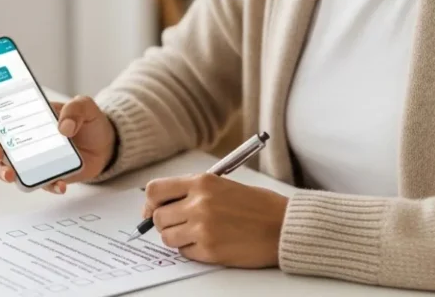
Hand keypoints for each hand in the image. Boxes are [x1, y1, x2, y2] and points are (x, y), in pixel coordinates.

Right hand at [0, 95, 116, 193]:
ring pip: (6, 167)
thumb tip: (63, 127)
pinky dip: (46, 186)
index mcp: (28, 115)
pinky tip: (58, 185)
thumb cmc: (89, 121)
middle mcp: (24, 138)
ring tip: (10, 174)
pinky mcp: (46, 174)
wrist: (106, 145)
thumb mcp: (85, 106)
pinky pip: (39, 183)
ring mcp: (32, 158)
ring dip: (4, 172)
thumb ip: (75, 109)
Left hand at [142, 173, 288, 267]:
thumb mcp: (223, 185)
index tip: (153, 210)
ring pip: (168, 238)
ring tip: (198, 234)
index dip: (150, 203)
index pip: (155, 190)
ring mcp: (203, 228)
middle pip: (158, 217)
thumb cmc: (259, 206)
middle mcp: (198, 203)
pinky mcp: (209, 250)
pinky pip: (185, 253)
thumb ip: (193, 191)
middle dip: (165, 223)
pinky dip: (192, 250)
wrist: (283, 226)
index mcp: (202, 182)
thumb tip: (165, 204)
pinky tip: (211, 242)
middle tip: (180, 225)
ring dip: (178, 238)